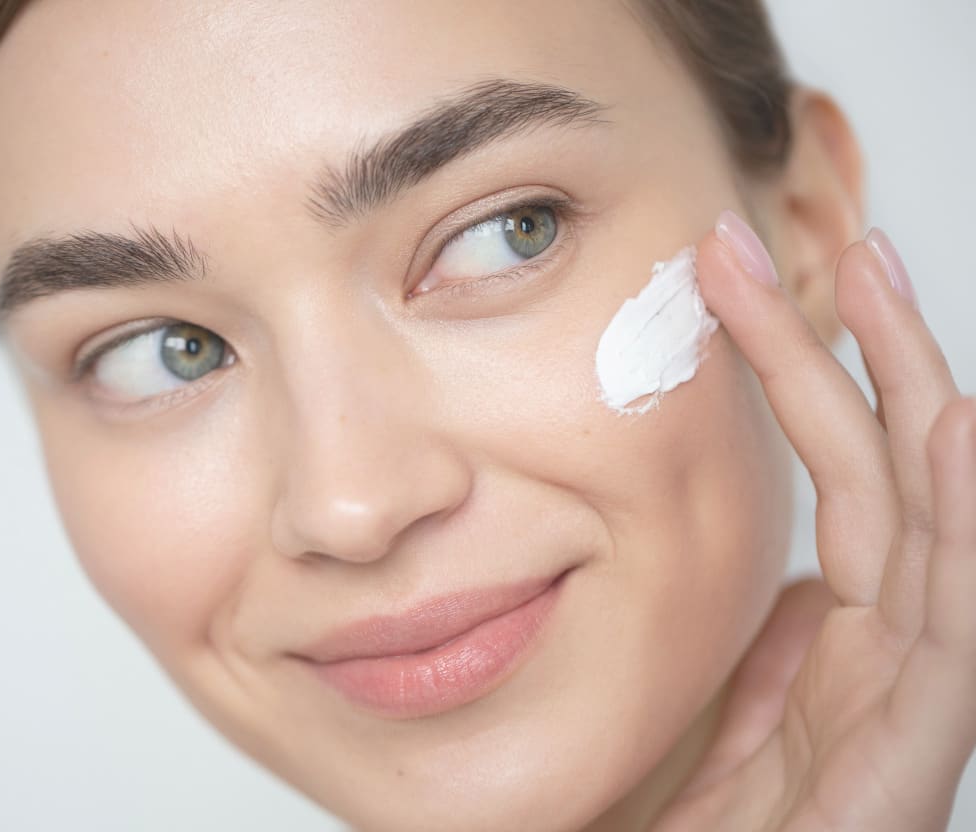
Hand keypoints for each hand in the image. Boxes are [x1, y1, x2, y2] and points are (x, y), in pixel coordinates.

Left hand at [651, 214, 975, 831]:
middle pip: (886, 468)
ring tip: (878, 279)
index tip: (748, 284)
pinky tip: (951, 427)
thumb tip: (782, 584)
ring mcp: (913, 693)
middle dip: (854, 346)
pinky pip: (953, 622)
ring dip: (908, 388)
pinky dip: (964, 519)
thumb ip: (759, 655)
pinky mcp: (918, 748)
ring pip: (928, 516)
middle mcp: (891, 648)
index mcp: (845, 636)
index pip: (842, 473)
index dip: (806, 373)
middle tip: (810, 238)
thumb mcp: (727, 721)